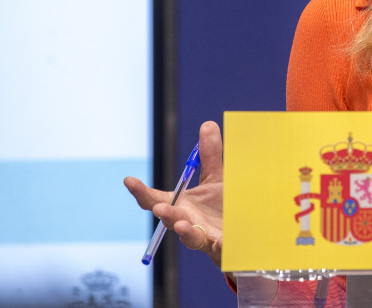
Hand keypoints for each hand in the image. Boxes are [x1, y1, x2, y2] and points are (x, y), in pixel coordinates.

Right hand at [125, 120, 224, 265]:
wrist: (243, 232)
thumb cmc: (223, 207)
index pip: (155, 200)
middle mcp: (187, 222)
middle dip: (164, 213)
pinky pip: (219, 248)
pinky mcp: (220, 248)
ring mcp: (202, 237)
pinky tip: (221, 240)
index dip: (141, 192)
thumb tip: (208, 124)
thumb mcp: (217, 179)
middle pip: (170, 220)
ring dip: (184, 230)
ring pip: (189, 237)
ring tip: (182, 223)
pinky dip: (219, 244)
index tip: (128, 180)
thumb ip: (210, 156)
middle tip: (159, 207)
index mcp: (181, 206)